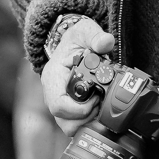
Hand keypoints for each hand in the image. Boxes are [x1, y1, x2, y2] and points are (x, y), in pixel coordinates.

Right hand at [40, 18, 114, 135]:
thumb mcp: (85, 31)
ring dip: (87, 122)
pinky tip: (100, 108)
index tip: (95, 99)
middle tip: (100, 102)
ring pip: (69, 127)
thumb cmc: (76, 39)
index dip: (78, 109)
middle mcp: (53, 93)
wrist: (72, 43)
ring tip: (100, 105)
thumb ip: (96, 36)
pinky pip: (76, 125)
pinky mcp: (68, 108)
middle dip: (85, 117)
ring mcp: (60, 103)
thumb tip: (106, 42)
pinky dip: (89, 122)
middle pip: (63, 120)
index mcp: (52, 77)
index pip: (57, 105)